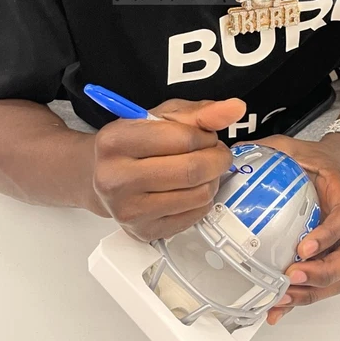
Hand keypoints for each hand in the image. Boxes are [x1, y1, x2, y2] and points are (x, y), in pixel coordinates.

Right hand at [93, 98, 243, 241]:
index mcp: (116, 141)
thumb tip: (235, 108)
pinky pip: (194, 216)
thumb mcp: (161, 117)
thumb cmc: (135, 143)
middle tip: (217, 153)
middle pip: (192, 171)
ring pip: (198, 195)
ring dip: (212, 180)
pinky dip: (202, 200)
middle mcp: (116, 178)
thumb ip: (200, 112)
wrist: (103, 177)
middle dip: (217, 159)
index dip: (206, 136)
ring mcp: (129, 210)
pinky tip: (190, 189)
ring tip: (202, 170)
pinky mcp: (143, 232)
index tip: (206, 136)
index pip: (183, 139)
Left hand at [254, 132, 339, 324]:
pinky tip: (278, 309)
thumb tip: (233, 153)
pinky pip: (322, 284)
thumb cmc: (316, 160)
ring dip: (313, 292)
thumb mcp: (294, 147)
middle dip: (324, 273)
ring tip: (283, 297)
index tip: (304, 247)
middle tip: (293, 276)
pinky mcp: (328, 258)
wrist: (336, 166)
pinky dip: (302, 300)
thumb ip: (270, 148)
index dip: (328, 236)